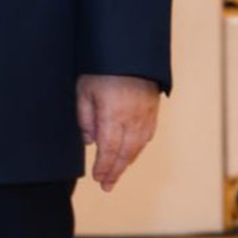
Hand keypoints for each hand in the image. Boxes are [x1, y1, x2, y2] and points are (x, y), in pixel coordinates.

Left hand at [76, 74, 159, 191]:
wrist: (129, 51)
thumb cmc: (101, 68)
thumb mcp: (84, 89)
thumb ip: (85, 117)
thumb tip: (89, 141)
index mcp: (113, 115)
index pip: (109, 149)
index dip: (104, 166)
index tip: (98, 178)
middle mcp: (133, 119)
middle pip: (125, 153)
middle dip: (115, 171)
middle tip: (107, 186)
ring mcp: (146, 115)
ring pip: (137, 147)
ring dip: (127, 163)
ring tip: (116, 174)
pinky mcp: (153, 110)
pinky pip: (147, 136)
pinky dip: (138, 149)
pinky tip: (132, 153)